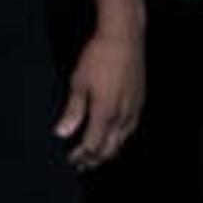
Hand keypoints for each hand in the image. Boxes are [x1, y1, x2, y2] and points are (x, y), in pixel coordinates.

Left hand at [54, 26, 145, 170]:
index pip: (92, 146)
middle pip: (110, 148)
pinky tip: (115, 136)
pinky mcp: (140, 100)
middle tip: (83, 165)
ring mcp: (134, 108)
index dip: (81, 156)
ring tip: (97, 157)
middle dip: (95, 160)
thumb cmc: (99, 57)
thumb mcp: (78, 83)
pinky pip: (130, 128)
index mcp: (105, 112)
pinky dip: (120, 138)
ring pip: (122, 140)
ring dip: (108, 151)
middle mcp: (122, 115)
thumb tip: (63, 133)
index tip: (71, 159)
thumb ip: (72, 111)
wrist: (124, 37)